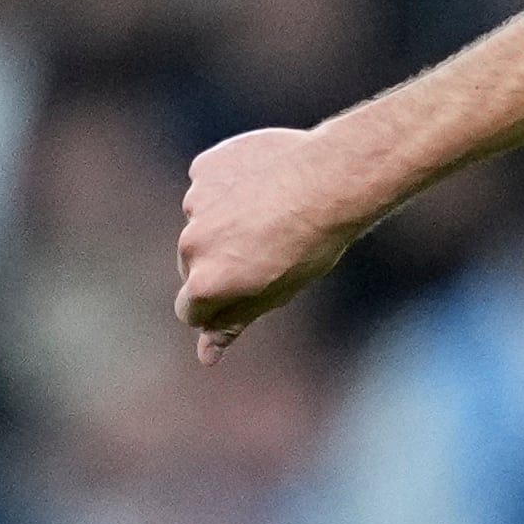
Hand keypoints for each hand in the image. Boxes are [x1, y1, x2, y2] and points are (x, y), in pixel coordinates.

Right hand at [174, 123, 360, 356]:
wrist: (333, 180)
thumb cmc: (311, 245)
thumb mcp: (275, 293)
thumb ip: (233, 322)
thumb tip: (206, 356)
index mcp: (206, 284)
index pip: (190, 310)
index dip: (220, 304)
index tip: (249, 288)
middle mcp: (191, 244)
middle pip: (193, 265)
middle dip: (220, 262)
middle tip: (266, 247)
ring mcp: (195, 203)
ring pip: (202, 222)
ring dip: (224, 220)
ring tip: (269, 212)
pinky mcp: (204, 168)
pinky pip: (208, 184)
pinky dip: (227, 185)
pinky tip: (262, 182)